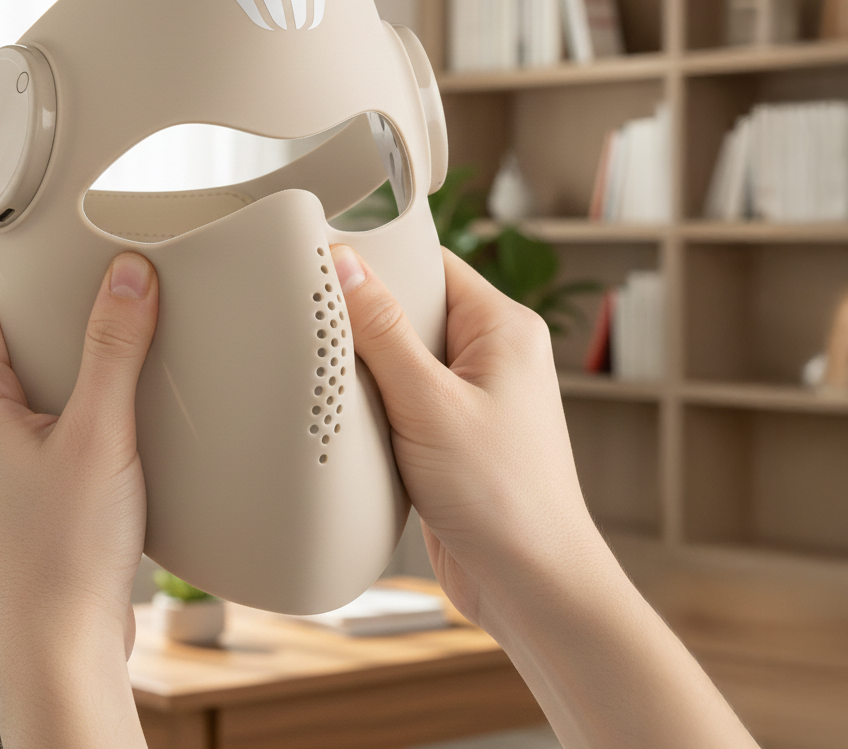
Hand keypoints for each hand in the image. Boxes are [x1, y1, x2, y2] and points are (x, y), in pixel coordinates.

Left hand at [0, 252, 157, 748]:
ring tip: (132, 377)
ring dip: (83, 378)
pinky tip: (124, 428)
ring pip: (36, 389)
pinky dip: (83, 417)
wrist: (61, 646)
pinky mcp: (16, 490)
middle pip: (20, 346)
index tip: (96, 271)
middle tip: (130, 322)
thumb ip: (114, 348)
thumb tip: (127, 276)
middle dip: (75, 331)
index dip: (48, 284)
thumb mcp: (100, 434)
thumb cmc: (64, 552)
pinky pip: (47, 428)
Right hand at [330, 244, 596, 624]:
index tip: (324, 264)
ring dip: (368, 369)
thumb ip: (383, 331)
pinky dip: (375, 405)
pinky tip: (350, 417)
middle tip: (319, 327)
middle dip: (367, 321)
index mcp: (503, 327)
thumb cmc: (501, 496)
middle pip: (412, 309)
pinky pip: (403, 398)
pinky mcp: (452, 434)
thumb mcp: (429, 404)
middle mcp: (492, 355)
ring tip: (331, 377)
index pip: (431, 266)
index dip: (379, 262)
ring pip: (403, 357)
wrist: (529, 586)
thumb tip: (345, 264)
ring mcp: (472, 396)